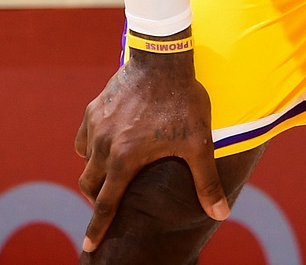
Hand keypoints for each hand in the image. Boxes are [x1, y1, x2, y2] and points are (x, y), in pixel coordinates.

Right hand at [74, 50, 229, 253]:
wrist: (163, 59)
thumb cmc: (183, 101)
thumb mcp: (199, 144)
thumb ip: (207, 181)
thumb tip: (221, 213)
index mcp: (125, 159)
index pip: (106, 204)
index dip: (97, 228)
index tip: (89, 246)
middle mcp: (103, 145)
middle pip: (89, 185)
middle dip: (96, 199)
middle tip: (109, 205)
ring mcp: (96, 125)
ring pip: (84, 161)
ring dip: (94, 173)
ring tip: (110, 176)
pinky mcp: (94, 108)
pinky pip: (83, 137)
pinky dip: (90, 148)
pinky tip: (105, 145)